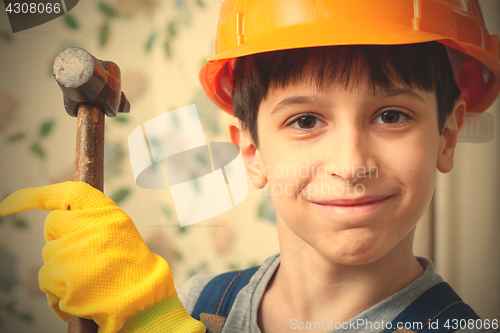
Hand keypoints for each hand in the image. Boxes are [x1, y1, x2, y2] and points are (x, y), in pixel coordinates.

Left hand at [0, 181, 204, 332]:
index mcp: (109, 212)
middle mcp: (94, 225)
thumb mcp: (117, 231)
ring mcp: (79, 249)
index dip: (35, 195)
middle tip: (82, 257)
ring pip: (49, 255)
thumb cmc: (130, 267)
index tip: (7, 204)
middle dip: (59, 240)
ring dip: (61, 269)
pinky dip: (58, 290)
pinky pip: (47, 279)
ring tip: (88, 280)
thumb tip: (56, 213)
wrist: (144, 301)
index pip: (68, 192)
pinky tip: (80, 295)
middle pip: (53, 224)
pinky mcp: (67, 274)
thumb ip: (91, 219)